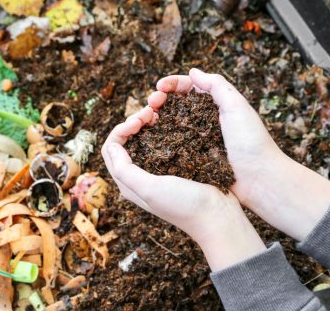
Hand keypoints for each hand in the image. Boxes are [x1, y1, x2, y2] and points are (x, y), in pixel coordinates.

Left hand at [101, 106, 265, 270]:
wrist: (218, 216)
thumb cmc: (185, 205)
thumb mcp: (151, 189)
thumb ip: (125, 170)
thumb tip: (112, 146)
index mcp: (128, 183)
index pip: (111, 149)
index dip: (120, 130)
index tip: (139, 121)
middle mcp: (139, 177)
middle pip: (125, 142)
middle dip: (133, 122)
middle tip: (150, 112)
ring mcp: (157, 171)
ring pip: (142, 139)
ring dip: (146, 123)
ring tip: (158, 112)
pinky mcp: (175, 166)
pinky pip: (161, 142)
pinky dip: (162, 128)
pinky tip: (171, 121)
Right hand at [149, 69, 329, 241]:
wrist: (259, 179)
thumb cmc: (251, 142)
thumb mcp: (237, 106)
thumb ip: (216, 86)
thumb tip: (193, 71)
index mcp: (215, 105)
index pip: (188, 87)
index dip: (172, 84)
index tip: (159, 86)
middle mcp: (203, 120)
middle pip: (175, 104)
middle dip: (160, 99)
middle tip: (150, 103)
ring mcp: (196, 139)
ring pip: (170, 123)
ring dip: (156, 117)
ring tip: (147, 118)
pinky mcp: (192, 157)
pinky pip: (172, 144)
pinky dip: (160, 138)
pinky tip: (151, 136)